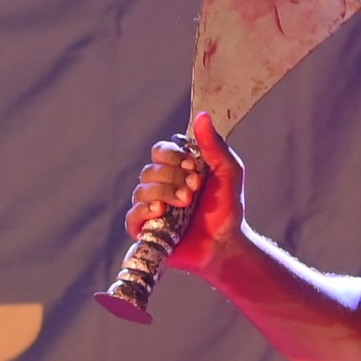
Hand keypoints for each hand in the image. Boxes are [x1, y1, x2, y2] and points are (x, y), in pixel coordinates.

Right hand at [129, 113, 248, 277]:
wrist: (226, 243)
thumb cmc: (228, 209)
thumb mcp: (229, 172)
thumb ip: (214, 145)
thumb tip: (201, 117)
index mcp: (177, 169)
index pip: (159, 151)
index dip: (172, 156)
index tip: (193, 167)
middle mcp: (161, 185)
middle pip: (149, 170)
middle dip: (172, 177)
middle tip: (194, 190)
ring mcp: (151, 207)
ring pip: (141, 190)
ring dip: (164, 193)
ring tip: (185, 204)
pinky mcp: (145, 229)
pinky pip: (132, 215)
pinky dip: (144, 210)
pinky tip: (160, 211)